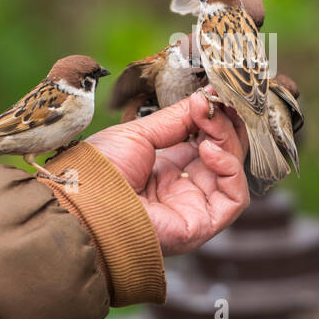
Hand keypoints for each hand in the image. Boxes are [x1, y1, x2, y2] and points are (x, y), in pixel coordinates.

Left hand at [86, 90, 249, 255]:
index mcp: (168, 169)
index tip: (212, 93)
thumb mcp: (139, 134)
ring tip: (207, 122)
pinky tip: (210, 149)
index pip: (207, 141)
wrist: (84, 202)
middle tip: (213, 102)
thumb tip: (205, 98)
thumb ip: (177, 118)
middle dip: (224, 124)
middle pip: (224, 154)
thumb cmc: (99, 171)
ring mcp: (195, 207)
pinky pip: (235, 198)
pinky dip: (231, 168)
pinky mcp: (202, 224)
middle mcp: (185, 188)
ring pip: (232, 172)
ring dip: (228, 141)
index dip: (214, 117)